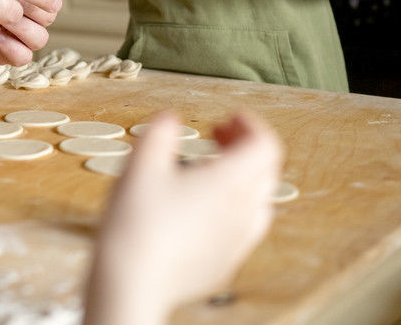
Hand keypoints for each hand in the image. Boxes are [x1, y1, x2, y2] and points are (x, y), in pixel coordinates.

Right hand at [85, 111, 281, 323]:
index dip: (251, 125)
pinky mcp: (226, 262)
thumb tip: (170, 118)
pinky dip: (232, 208)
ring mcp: (238, 241)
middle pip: (267, 170)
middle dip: (246, 147)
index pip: (265, 145)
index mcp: (231, 181)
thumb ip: (160, 132)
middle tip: (218, 136)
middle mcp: (244, 211)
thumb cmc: (137, 223)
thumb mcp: (141, 163)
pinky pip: (243, 229)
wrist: (133, 283)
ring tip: (211, 171)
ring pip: (258, 201)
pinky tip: (200, 209)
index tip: (230, 118)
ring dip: (243, 178)